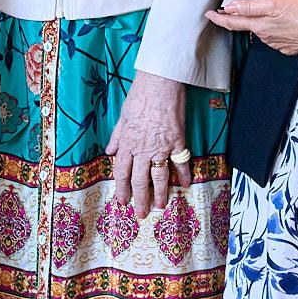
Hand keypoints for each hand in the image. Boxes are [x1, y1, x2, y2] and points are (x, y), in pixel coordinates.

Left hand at [106, 71, 191, 216]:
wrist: (160, 84)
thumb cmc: (140, 96)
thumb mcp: (122, 117)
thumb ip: (117, 137)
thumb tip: (110, 152)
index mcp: (127, 144)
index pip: (122, 173)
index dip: (122, 189)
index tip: (122, 201)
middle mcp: (143, 150)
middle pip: (140, 180)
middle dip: (140, 199)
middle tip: (140, 214)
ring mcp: (161, 147)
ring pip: (159, 177)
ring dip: (160, 194)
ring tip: (160, 207)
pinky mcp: (177, 142)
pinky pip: (181, 162)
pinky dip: (185, 174)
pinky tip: (186, 184)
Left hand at [206, 0, 297, 55]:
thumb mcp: (275, 3)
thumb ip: (251, 6)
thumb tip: (231, 7)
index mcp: (259, 25)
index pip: (233, 22)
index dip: (219, 18)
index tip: (209, 15)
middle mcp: (265, 36)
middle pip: (248, 25)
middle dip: (245, 16)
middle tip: (245, 4)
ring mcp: (277, 43)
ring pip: (263, 30)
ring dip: (263, 21)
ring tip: (273, 9)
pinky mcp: (289, 46)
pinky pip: (277, 36)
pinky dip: (276, 28)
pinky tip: (285, 21)